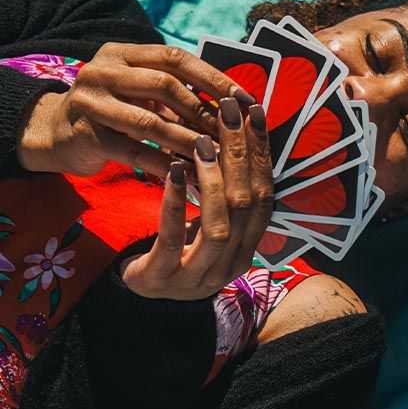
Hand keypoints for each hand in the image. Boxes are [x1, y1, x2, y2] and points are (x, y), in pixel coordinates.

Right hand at [17, 42, 252, 177]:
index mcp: (124, 53)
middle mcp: (104, 70)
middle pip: (164, 84)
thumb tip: (236, 106)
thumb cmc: (114, 111)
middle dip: (203, 110)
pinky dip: (164, 163)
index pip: (176, 57)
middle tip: (232, 133)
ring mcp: (91, 101)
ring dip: (188, 140)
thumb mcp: (141, 91)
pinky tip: (189, 174)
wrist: (55, 134)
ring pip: (150, 121)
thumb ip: (178, 91)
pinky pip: (134, 151)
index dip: (213, 77)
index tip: (244, 99)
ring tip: (216, 156)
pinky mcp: (86, 135)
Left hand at [121, 98, 272, 299]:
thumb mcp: (208, 223)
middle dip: (240, 154)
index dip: (262, 154)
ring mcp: (199, 275)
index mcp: (248, 247)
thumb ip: (227, 195)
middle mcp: (232, 263)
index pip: (265, 195)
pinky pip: (172, 237)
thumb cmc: (178, 250)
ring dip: (213, 178)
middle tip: (228, 113)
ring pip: (219, 224)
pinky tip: (173, 173)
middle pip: (246, 205)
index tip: (254, 114)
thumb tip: (239, 139)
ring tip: (200, 141)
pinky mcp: (164, 278)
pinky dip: (175, 203)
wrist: (143, 294)